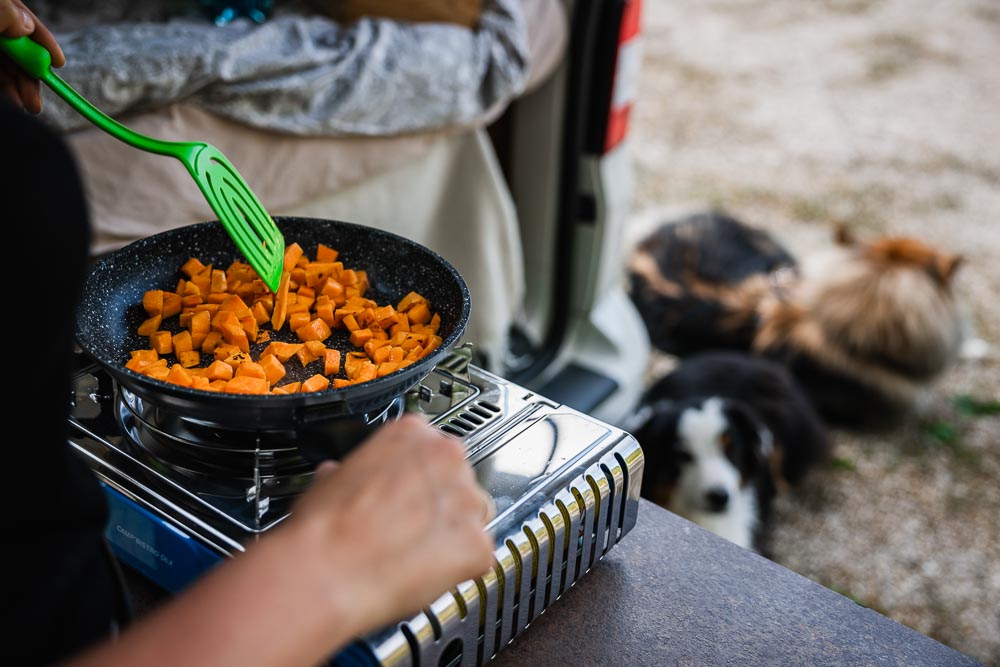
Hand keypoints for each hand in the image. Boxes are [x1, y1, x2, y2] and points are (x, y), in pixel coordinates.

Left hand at [0, 0, 63, 112]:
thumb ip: (4, 13)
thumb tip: (26, 26)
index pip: (22, 19)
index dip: (43, 41)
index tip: (59, 63)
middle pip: (17, 46)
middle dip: (31, 72)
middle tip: (39, 96)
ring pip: (6, 63)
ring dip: (20, 85)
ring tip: (30, 106)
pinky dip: (5, 86)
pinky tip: (13, 99)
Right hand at [288, 415, 495, 638]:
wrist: (328, 570)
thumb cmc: (324, 526)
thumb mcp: (330, 478)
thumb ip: (354, 472)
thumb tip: (341, 477)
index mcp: (412, 432)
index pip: (432, 449)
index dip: (418, 478)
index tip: (407, 493)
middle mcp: (447, 457)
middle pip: (458, 479)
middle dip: (439, 503)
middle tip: (410, 526)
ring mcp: (468, 500)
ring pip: (474, 515)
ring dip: (453, 533)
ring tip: (416, 552)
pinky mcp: (479, 543)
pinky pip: (478, 555)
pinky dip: (459, 567)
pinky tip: (426, 571)